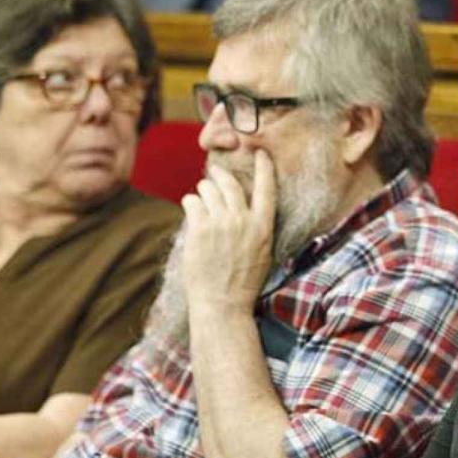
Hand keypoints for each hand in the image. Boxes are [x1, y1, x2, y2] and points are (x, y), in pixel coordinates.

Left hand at [181, 150, 276, 317]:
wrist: (222, 305)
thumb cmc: (242, 283)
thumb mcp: (262, 252)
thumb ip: (255, 226)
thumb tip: (242, 205)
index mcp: (263, 227)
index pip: (267, 188)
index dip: (263, 167)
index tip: (260, 152)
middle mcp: (243, 221)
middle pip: (230, 183)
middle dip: (219, 176)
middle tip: (214, 176)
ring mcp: (221, 224)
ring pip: (207, 189)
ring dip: (202, 191)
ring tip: (200, 199)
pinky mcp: (199, 229)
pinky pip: (191, 201)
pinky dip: (190, 202)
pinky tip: (191, 210)